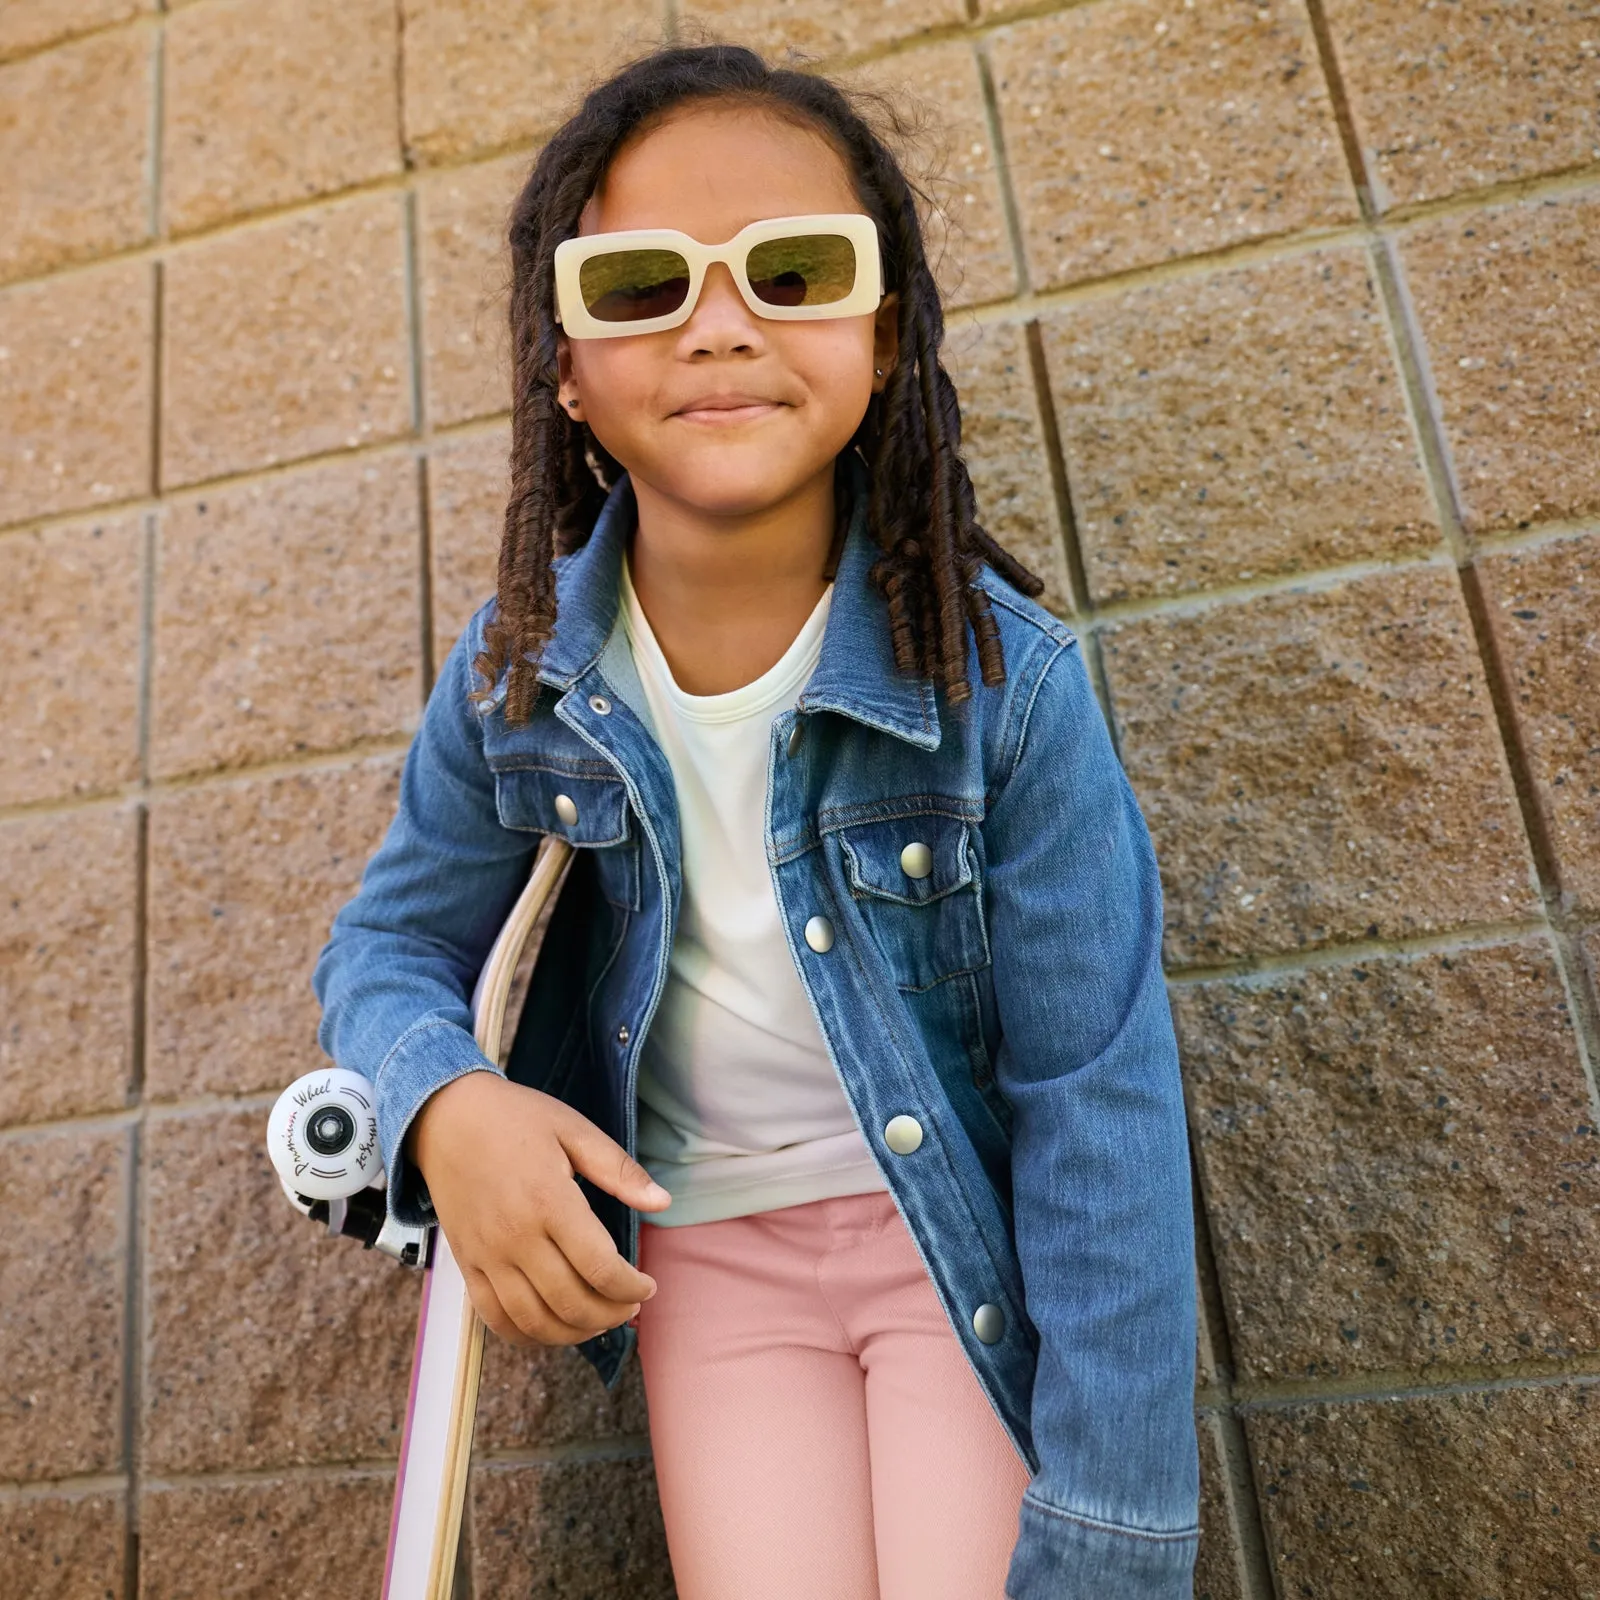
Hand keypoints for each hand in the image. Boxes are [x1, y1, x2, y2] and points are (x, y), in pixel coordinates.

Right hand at [405, 1070, 671, 1346]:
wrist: (445, 1118)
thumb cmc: (515, 1118)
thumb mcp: (574, 1129)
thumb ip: (619, 1170)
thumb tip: (663, 1202)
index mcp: (549, 1201)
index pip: (600, 1268)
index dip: (631, 1288)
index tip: (648, 1286)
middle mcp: (516, 1237)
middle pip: (571, 1302)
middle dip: (611, 1314)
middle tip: (630, 1306)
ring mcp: (487, 1256)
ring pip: (535, 1321)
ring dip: (575, 1333)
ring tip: (600, 1321)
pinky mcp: (467, 1265)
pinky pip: (496, 1319)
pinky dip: (529, 1336)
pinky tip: (554, 1328)